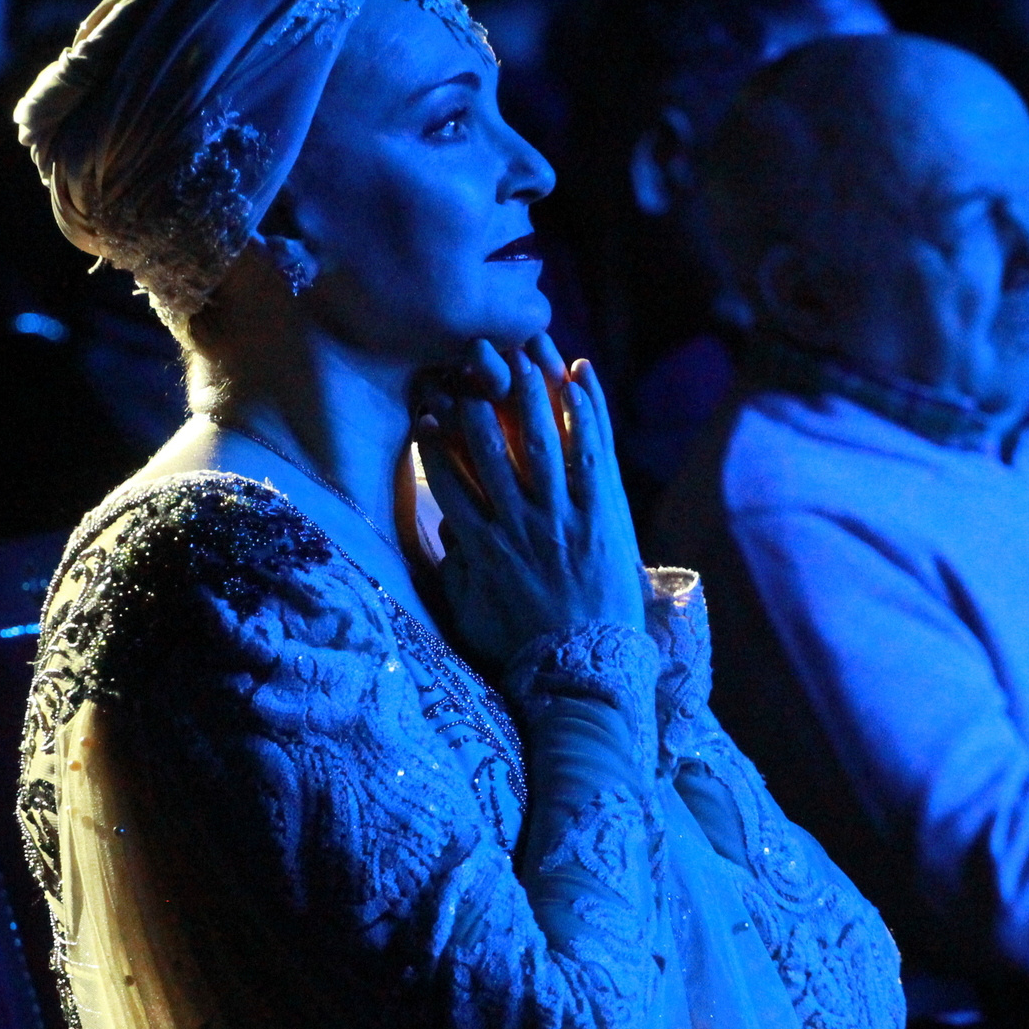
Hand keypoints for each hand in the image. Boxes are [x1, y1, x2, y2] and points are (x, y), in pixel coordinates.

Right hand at [415, 333, 647, 677]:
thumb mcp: (468, 614)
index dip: (436, 443)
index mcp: (482, 545)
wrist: (580, 675)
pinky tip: (578, 379)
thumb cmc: (521, 650)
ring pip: (538, 441)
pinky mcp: (603, 518)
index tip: (426, 412)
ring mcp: (562, 517)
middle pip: (489, 448)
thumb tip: (443, 526)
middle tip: (470, 362)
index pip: (450, 480)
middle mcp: (518, 522)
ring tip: (521, 353)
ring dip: (528, 392)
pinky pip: (592, 455)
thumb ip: (452, 567)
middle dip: (478, 400)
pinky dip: (586, 415)